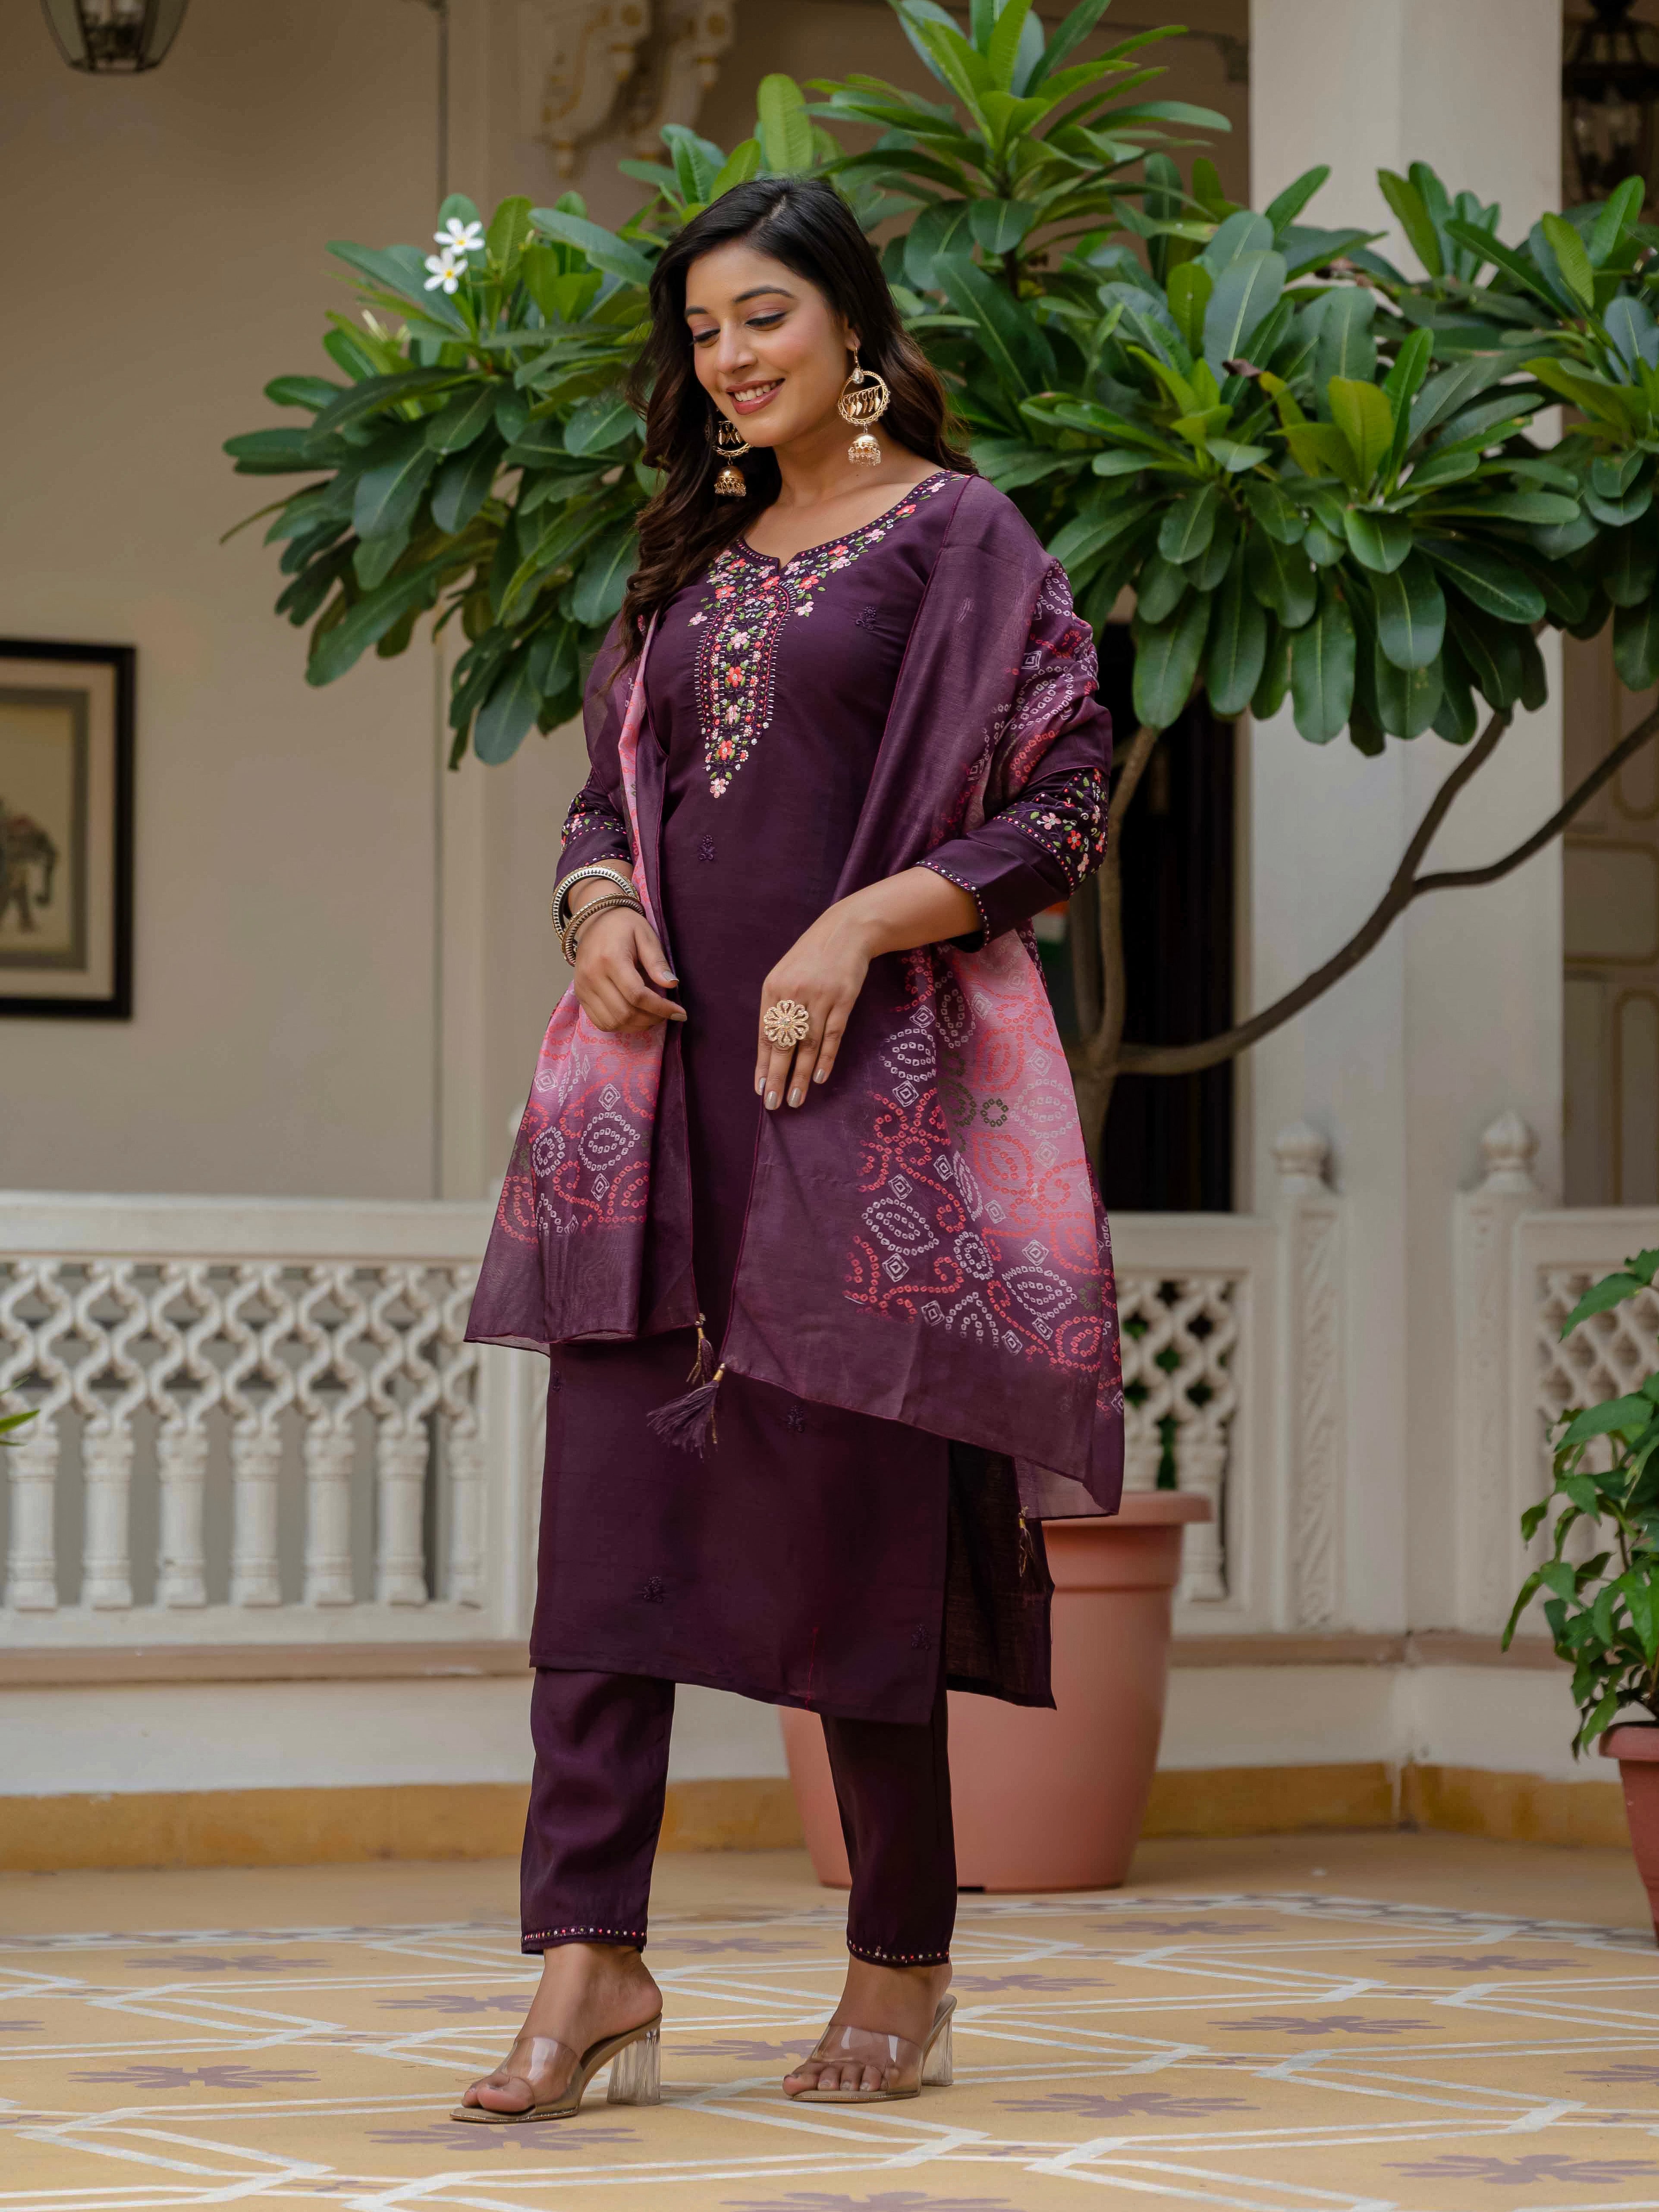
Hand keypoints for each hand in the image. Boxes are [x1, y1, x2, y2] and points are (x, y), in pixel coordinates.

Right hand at [573, 904, 684, 1032]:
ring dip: (637, 1026)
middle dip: (651, 1019)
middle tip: (667, 1015)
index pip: (637, 995)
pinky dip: (621, 1025)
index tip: (679, 1012)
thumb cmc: (624, 926)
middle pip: (625, 1013)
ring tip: (653, 1017)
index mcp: (610, 959)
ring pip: (612, 1022)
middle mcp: (592, 976)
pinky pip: (600, 1022)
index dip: (661, 1008)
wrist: (595, 920)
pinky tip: (635, 1018)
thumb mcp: (645, 935)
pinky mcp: (580, 995)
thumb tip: (672, 984)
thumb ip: (657, 961)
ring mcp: (583, 987)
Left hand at [754, 903, 877, 1109]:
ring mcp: (820, 997)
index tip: (759, 1089)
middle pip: (783, 1044)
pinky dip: (826, 1058)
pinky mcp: (843, 999)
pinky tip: (819, 1078)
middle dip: (776, 1076)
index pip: (765, 1034)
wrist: (845, 931)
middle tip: (772, 1103)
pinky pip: (833, 1035)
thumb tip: (772, 1046)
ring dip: (801, 1075)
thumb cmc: (812, 957)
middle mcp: (794, 994)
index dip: (762, 1064)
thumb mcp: (785, 975)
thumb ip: (778, 1007)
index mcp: (773, 989)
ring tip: (795, 1098)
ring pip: (808, 1044)